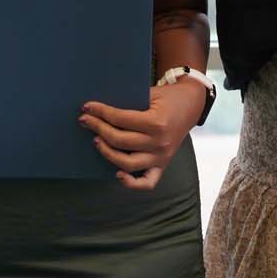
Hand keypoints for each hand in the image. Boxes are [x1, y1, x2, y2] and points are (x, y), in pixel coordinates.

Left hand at [79, 81, 205, 190]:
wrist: (191, 104)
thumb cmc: (168, 97)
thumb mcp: (150, 93)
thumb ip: (128, 103)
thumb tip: (98, 109)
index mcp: (156, 123)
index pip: (120, 119)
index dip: (100, 112)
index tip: (87, 107)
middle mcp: (159, 143)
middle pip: (120, 140)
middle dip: (98, 128)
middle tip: (85, 120)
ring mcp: (161, 156)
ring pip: (128, 163)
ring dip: (107, 152)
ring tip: (96, 140)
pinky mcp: (163, 165)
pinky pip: (147, 183)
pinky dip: (131, 183)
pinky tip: (118, 174)